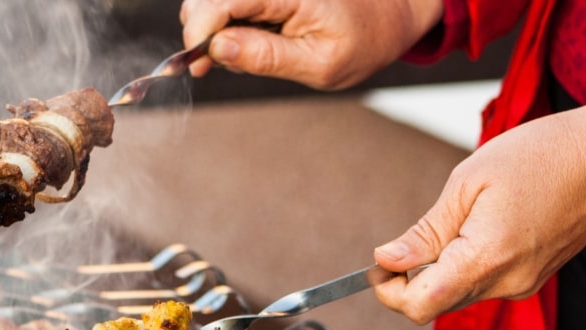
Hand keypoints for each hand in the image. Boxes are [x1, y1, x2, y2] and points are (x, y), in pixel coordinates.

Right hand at [179, 0, 443, 88]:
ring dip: (213, 32)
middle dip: (203, 34)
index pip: (222, 1)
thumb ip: (266, 57)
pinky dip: (226, 27)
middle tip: (218, 66)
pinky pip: (227, 5)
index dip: (199, 32)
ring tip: (243, 54)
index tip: (197, 66)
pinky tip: (246, 42)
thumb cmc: (362, 42)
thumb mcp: (320, 65)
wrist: (388, 16)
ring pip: (210, 1)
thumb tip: (217, 50)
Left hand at [373, 92, 585, 324]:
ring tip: (454, 222)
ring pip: (456, 295)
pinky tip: (475, 229)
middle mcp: (506, 283)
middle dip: (409, 279)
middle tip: (408, 239)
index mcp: (486, 259)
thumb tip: (387, 259)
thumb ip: (426, 231)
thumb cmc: (545, 155)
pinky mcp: (530, 279)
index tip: (380, 264)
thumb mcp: (469, 182)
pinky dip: (462, 266)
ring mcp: (521, 285)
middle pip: (434, 304)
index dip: (389, 290)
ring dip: (436, 270)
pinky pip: (480, 284)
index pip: (419, 306)